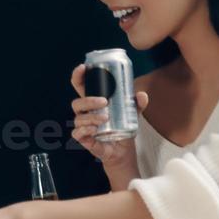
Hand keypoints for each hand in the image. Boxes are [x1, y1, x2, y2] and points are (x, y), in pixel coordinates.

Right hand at [70, 65, 148, 185]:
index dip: (78, 76)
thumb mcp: (132, 114)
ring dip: (91, 117)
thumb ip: (136, 104)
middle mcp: (86, 113)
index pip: (81, 87)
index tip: (82, 68)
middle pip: (77, 103)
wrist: (123, 151)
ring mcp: (83, 126)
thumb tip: (141, 95)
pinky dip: (85, 130)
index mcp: (93, 103)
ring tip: (106, 119)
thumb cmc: (122, 129)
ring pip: (78, 118)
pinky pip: (77, 132)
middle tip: (104, 101)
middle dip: (88, 100)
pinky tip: (95, 130)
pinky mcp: (83, 138)